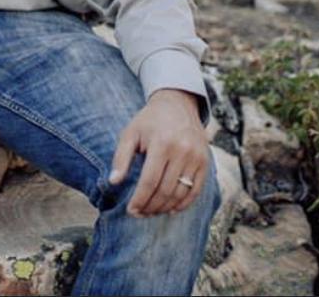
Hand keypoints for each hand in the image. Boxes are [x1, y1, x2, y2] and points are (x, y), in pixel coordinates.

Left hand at [109, 89, 208, 216]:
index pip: (150, 181)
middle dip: (151, 207)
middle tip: (140, 214)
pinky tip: (170, 209)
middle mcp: (182, 151)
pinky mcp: (205, 162)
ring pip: (181, 194)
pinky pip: (196, 190)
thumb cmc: (149, 121)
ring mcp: (196, 157)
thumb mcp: (130, 133)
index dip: (140, 200)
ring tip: (151, 212)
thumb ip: (121, 158)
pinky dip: (183, 204)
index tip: (131, 211)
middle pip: (165, 190)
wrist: (177, 104)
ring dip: (165, 208)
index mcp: (162, 144)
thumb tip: (113, 182)